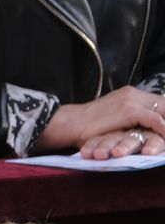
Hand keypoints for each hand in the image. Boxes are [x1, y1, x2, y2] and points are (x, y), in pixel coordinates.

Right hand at [34, 87, 164, 152]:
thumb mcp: (108, 119)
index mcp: (129, 94)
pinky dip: (164, 128)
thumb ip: (124, 120)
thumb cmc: (83, 126)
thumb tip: (134, 130)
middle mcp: (133, 94)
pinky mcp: (129, 111)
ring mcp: (131, 100)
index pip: (158, 100)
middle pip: (163, 102)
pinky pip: (155, 119)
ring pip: (163, 108)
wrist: (68, 123)